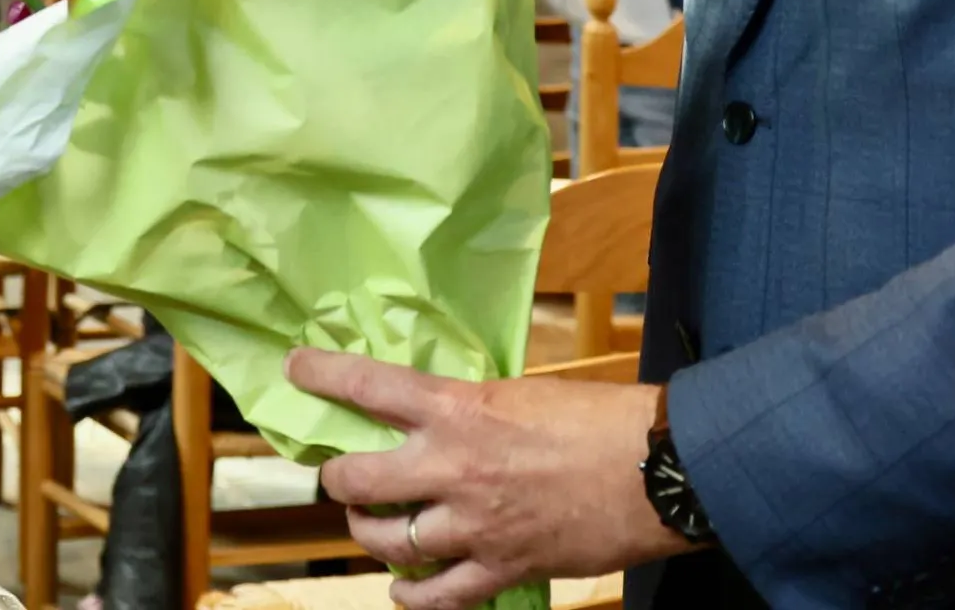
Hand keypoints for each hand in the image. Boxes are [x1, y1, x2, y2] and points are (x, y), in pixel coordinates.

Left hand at [284, 351, 688, 609]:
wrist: (658, 470)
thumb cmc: (600, 420)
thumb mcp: (522, 394)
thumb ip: (472, 410)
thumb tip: (442, 417)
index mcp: (458, 409)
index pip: (366, 386)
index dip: (320, 375)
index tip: (295, 368)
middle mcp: (451, 467)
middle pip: (355, 479)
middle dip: (340, 480)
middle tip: (343, 477)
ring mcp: (473, 524)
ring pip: (387, 540)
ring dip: (370, 533)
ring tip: (373, 526)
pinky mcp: (501, 567)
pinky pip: (438, 597)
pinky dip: (412, 596)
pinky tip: (403, 589)